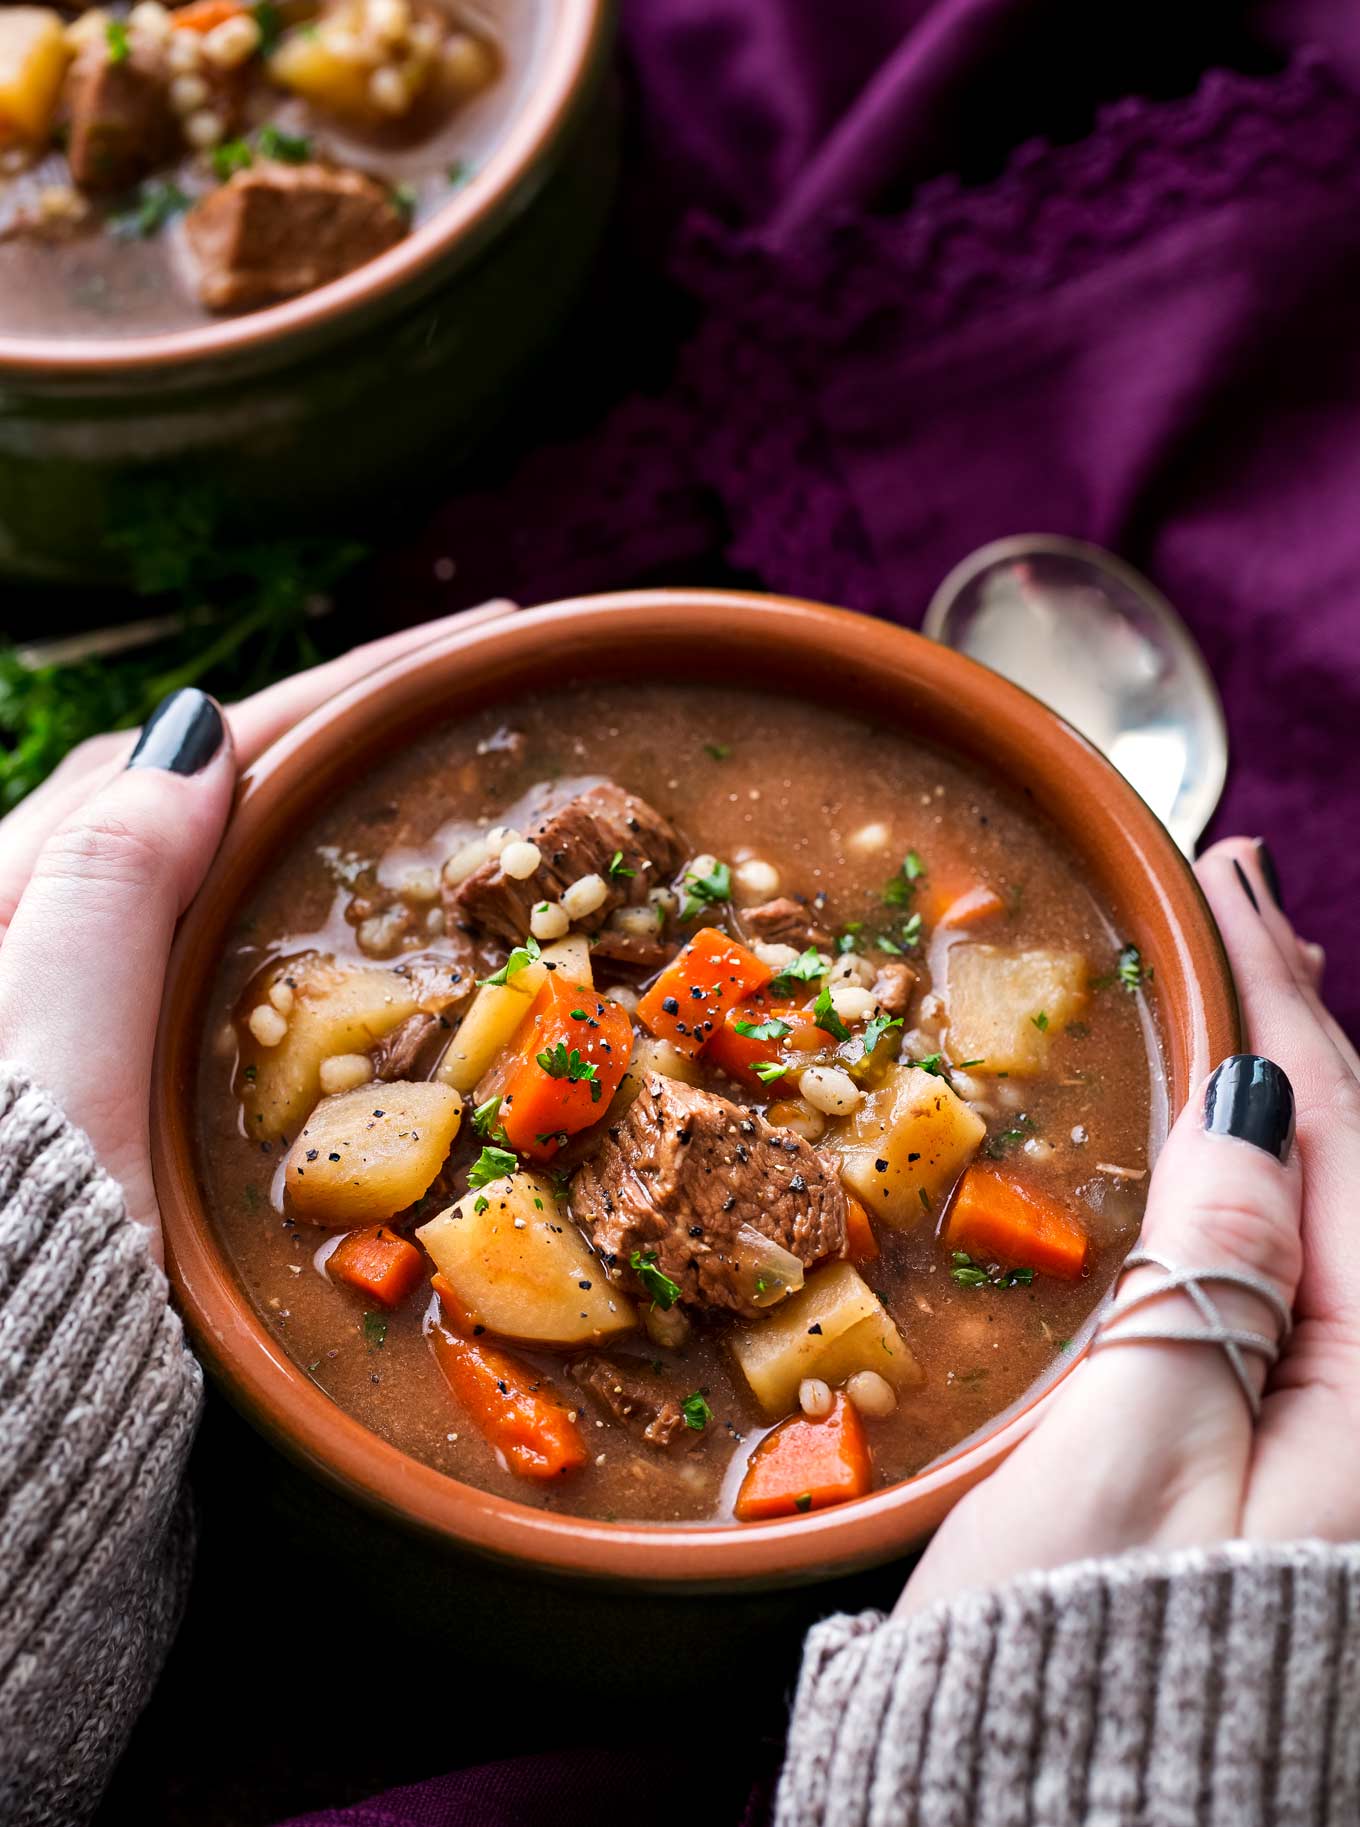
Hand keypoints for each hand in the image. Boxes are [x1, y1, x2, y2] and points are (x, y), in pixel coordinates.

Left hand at [0, 603, 513, 1264]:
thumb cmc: (8, 1256)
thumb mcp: (48, 1065)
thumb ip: (106, 894)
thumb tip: (204, 726)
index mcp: (12, 897)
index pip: (202, 754)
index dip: (342, 688)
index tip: (473, 640)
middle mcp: (36, 928)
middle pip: (211, 784)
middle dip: (341, 718)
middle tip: (470, 678)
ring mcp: (77, 995)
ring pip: (212, 849)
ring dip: (321, 788)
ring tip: (423, 748)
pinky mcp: (110, 1057)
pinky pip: (209, 925)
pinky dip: (286, 876)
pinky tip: (335, 873)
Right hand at [900, 838, 1359, 1615]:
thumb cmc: (1075, 1677)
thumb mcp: (1132, 1454)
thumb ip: (1218, 1276)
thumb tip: (1259, 1110)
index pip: (1344, 1141)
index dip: (1281, 998)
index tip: (1229, 880)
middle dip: (1301, 1027)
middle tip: (1239, 898)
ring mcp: (1340, 1446)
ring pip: (1334, 1224)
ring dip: (1291, 1102)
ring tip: (1248, 999)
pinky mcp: (1287, 1472)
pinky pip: (1301, 1286)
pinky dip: (1268, 1195)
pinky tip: (1242, 1159)